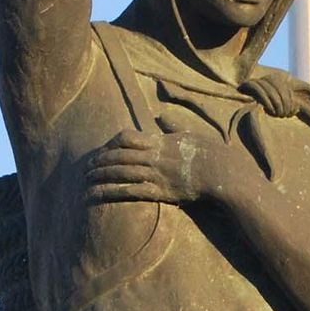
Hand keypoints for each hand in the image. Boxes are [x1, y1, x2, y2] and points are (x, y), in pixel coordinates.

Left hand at [85, 126, 252, 204]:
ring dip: (100, 176)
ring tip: (86, 180)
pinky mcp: (158, 192)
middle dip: (100, 161)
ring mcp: (155, 175)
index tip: (103, 149)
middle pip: (118, 156)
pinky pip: (128, 192)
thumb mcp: (191, 133)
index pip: (127, 138)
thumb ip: (173, 126)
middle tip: (86, 167)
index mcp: (160, 141)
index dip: (111, 144)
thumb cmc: (210, 153)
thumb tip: (161, 115)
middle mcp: (154, 157)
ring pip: (119, 173)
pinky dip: (109, 192)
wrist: (222, 174)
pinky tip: (96, 195)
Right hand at [241, 69, 298, 117]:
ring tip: (277, 114)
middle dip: (283, 102)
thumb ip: (289, 108)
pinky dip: (265, 99)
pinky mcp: (246, 85)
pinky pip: (258, 89)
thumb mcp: (280, 110)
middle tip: (283, 115)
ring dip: (276, 102)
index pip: (286, 87)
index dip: (290, 100)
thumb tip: (297, 108)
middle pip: (279, 87)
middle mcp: (266, 78)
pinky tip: (269, 110)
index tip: (291, 112)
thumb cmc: (264, 115)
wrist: (242, 115)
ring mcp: (256, 81)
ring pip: (269, 88)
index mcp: (275, 81)